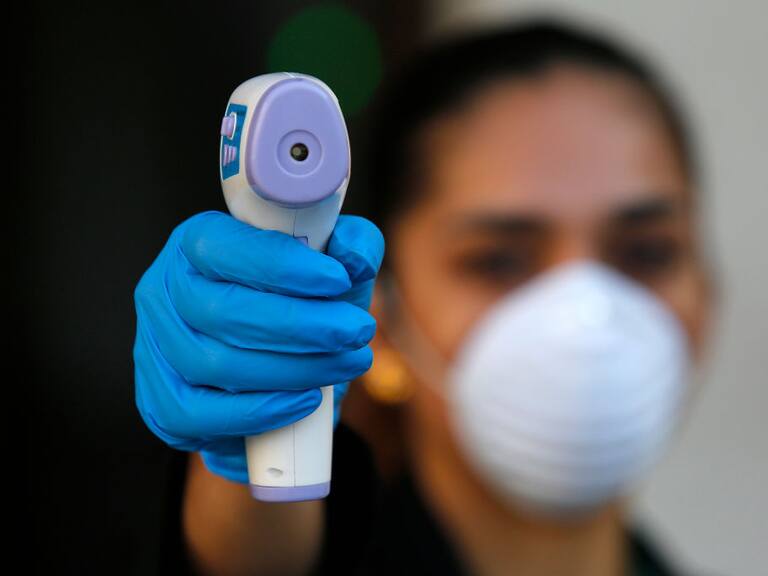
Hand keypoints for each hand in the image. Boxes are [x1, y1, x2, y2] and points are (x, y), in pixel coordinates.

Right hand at [133, 210, 384, 482]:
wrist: (284, 373)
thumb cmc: (305, 304)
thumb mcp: (336, 267)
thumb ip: (354, 245)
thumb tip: (354, 258)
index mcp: (196, 243)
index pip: (222, 248)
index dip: (280, 265)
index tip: (337, 279)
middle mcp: (165, 291)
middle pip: (220, 311)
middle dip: (301, 325)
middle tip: (357, 330)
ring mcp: (156, 350)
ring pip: (214, 364)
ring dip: (293, 368)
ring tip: (347, 363)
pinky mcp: (162, 405)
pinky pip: (197, 416)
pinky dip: (258, 412)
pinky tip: (306, 401)